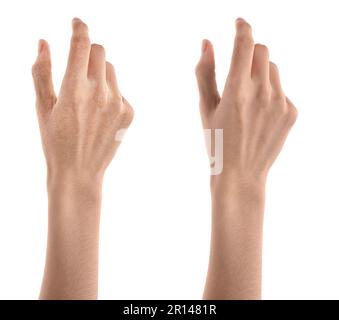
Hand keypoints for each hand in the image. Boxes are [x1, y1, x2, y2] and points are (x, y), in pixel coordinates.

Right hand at [32, 18, 133, 183]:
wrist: (80, 171)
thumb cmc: (55, 140)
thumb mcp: (42, 106)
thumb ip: (41, 72)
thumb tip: (45, 43)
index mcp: (75, 89)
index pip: (82, 45)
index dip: (79, 28)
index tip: (77, 23)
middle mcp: (100, 93)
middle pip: (100, 52)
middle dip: (88, 54)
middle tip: (79, 69)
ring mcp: (118, 103)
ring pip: (111, 70)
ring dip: (99, 74)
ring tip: (88, 98)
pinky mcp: (129, 113)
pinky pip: (121, 90)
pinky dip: (110, 93)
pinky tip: (100, 113)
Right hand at [196, 18, 296, 189]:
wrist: (241, 174)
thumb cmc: (217, 142)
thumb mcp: (205, 108)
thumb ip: (205, 73)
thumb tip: (206, 43)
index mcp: (237, 90)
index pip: (245, 44)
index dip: (242, 27)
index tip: (239, 22)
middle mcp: (262, 93)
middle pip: (262, 51)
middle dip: (249, 53)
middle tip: (239, 72)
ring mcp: (280, 103)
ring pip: (273, 69)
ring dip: (260, 73)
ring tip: (248, 99)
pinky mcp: (292, 112)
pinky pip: (283, 89)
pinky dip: (271, 92)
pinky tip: (260, 114)